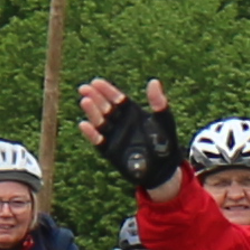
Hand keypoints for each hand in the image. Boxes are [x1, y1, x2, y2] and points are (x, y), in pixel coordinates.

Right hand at [77, 79, 183, 198]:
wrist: (164, 168)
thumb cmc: (165, 143)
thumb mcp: (164, 119)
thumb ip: (158, 102)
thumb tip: (154, 81)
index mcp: (131, 112)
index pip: (116, 98)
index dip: (106, 90)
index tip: (96, 81)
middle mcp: (120, 122)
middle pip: (105, 107)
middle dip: (95, 97)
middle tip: (85, 88)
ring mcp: (114, 136)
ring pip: (99, 122)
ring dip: (92, 112)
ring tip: (85, 101)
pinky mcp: (110, 151)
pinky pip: (98, 141)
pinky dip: (91, 134)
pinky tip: (84, 124)